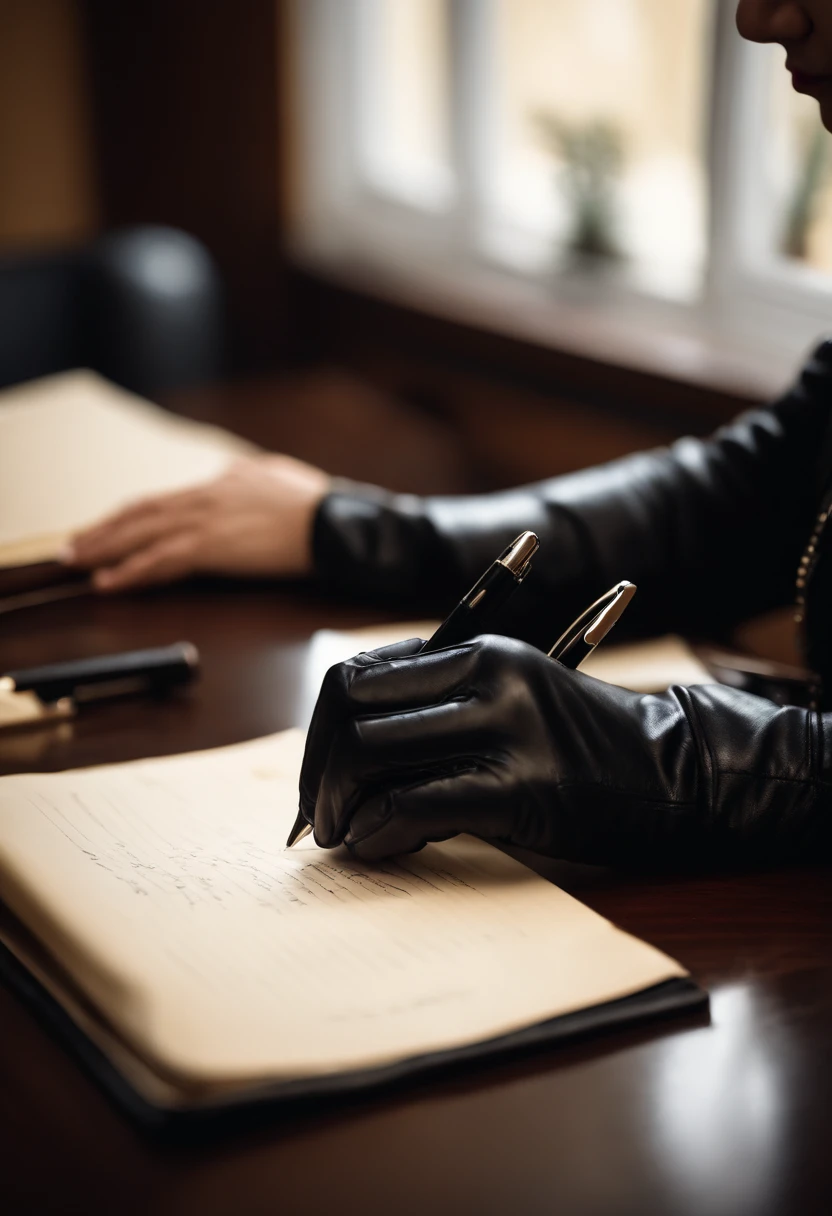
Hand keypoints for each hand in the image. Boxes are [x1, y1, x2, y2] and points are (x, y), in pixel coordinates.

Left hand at [65, 455, 330, 590]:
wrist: (334, 523)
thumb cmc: (318, 507)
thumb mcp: (279, 480)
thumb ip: (252, 479)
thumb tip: (241, 475)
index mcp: (223, 482)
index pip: (165, 500)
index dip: (131, 515)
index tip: (109, 525)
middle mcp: (206, 495)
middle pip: (142, 512)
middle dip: (103, 530)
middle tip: (73, 547)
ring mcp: (205, 519)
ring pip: (140, 534)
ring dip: (103, 549)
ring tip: (76, 563)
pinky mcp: (209, 546)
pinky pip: (159, 561)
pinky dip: (130, 571)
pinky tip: (108, 582)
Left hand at [298, 633, 707, 863]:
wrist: (675, 773)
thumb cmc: (584, 745)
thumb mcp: (513, 700)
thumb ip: (442, 709)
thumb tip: (350, 746)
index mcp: (478, 651)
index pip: (358, 675)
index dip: (321, 729)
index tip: (319, 772)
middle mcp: (486, 679)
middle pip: (352, 712)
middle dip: (318, 771)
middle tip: (318, 816)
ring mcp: (505, 730)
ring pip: (372, 755)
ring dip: (339, 805)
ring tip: (344, 835)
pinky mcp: (521, 789)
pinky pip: (414, 805)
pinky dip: (378, 832)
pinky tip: (376, 848)